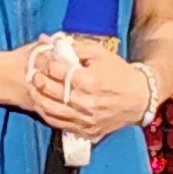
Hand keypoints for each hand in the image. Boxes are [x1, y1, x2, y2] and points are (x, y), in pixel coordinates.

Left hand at [22, 38, 157, 143]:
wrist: (139, 98)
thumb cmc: (119, 72)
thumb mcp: (102, 53)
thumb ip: (77, 47)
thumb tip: (53, 43)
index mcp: (90, 80)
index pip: (60, 71)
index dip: (48, 63)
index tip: (43, 59)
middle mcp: (86, 102)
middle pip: (53, 91)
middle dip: (40, 80)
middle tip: (33, 73)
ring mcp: (86, 118)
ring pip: (53, 110)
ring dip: (39, 99)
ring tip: (33, 90)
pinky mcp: (86, 130)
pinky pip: (60, 124)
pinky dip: (48, 115)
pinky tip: (42, 106)